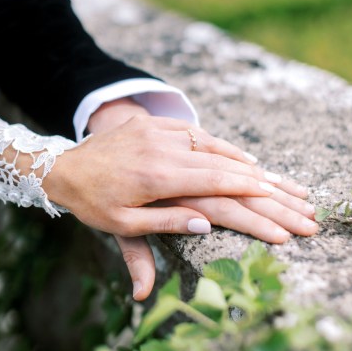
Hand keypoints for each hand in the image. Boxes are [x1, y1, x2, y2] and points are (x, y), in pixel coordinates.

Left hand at [46, 99, 315, 300]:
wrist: (64, 167)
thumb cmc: (93, 203)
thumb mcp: (122, 226)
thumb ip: (165, 226)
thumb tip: (206, 227)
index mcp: (154, 178)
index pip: (213, 182)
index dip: (247, 190)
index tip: (274, 198)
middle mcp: (161, 149)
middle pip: (220, 163)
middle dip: (257, 179)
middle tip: (287, 191)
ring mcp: (157, 132)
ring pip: (211, 144)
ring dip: (242, 160)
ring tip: (270, 176)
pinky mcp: (153, 123)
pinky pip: (194, 132)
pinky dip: (219, 144)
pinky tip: (238, 155)